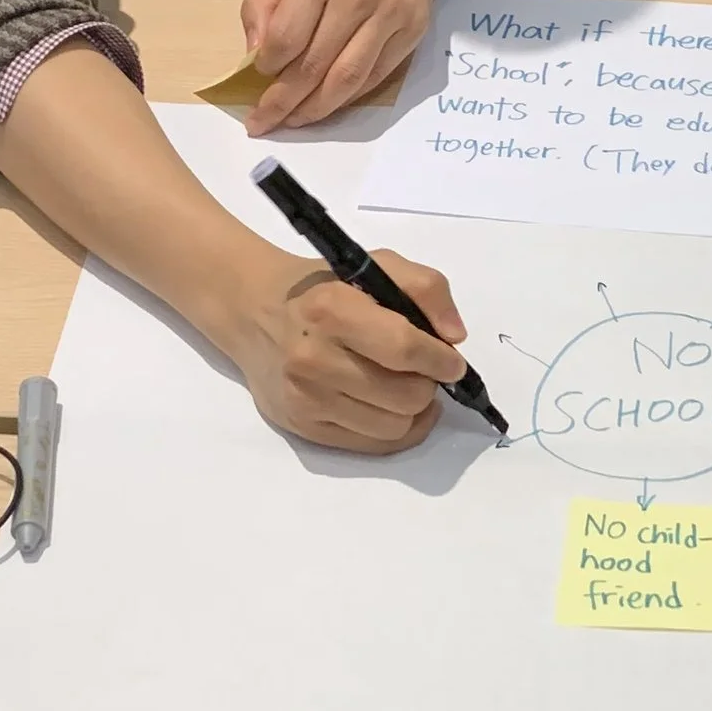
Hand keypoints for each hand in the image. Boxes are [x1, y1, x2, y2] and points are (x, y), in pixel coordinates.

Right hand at [222, 238, 465, 451]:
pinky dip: (395, 429)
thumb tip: (454, 337)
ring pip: (394, 426)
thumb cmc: (325, 288)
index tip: (451, 361)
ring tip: (403, 385)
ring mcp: (305, 397)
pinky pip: (373, 445)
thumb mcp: (375, 265)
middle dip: (427, 384)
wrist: (257, 313)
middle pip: (406, 396)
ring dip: (413, 409)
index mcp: (332, 309)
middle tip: (420, 369)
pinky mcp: (303, 427)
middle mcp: (312, 358)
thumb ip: (425, 288)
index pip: (404, 349)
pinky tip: (392, 408)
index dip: (441, 360)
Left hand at [241, 0, 443, 132]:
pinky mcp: (413, 30)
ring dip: (317, 109)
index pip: (287, 38)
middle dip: (284, 102)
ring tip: (294, 121)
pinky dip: (349, 96)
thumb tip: (254, 55)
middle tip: (264, 123)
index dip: (268, 68)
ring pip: (349, 79)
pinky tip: (328, 103)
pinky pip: (376, 76)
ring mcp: (391, 15)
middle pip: (316, 66)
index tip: (257, 79)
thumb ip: (263, 3)